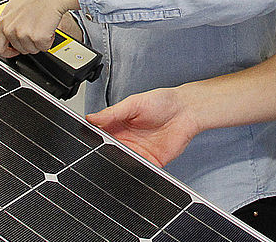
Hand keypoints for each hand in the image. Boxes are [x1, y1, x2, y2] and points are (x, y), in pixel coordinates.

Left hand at [0, 0, 78, 57]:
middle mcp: (11, 29)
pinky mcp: (37, 38)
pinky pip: (44, 47)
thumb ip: (11, 21)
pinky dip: (49, 40)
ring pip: (32, 49)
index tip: (13, 50)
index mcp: (3, 21)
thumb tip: (13, 29)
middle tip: (36, 29)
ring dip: (39, 41)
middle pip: (19, 49)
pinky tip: (49, 26)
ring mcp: (23, 35)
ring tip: (42, 24)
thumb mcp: (16, 5)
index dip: (7, 52)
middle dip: (29, 43)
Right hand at [86, 87, 202, 167]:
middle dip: (103, 156)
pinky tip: (132, 169)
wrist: (187, 110)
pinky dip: (135, 174)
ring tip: (116, 160)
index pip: (100, 137)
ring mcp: (138, 153)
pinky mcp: (151, 163)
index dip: (93, 141)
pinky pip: (140, 172)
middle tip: (102, 154)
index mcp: (118, 126)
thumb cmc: (163, 102)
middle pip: (108, 154)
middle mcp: (126, 141)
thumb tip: (91, 117)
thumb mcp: (133, 103)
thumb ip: (112, 113)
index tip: (88, 143)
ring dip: (117, 166)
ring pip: (122, 165)